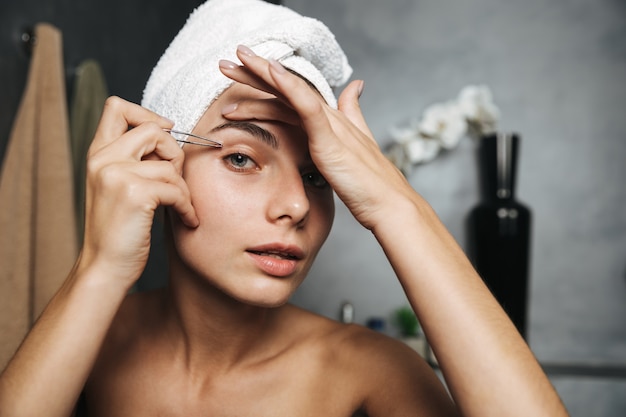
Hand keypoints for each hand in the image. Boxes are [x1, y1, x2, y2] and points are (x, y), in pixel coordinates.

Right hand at [78, 97, 197, 285]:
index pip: (117, 107)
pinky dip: (187, 207)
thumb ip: (135, 160)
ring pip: (169, 165)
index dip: (147, 114)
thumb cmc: (119, 230)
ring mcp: (116, 175)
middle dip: (174, 152)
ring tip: (182, 206)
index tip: (166, 132)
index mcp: (98, 154)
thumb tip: (169, 136)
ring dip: (183, 189)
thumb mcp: (118, 186)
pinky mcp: (134, 194)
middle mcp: (103, 159)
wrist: (105, 267)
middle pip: (153, 129)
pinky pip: (176, 189)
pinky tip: (186, 219)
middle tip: (176, 179)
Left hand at [219, 46, 415, 231]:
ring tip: (232, 63)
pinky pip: (307, 106)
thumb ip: (353, 115)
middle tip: (224, 63)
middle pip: (285, 89)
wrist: (389, 207)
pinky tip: (270, 72)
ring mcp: (330, 125)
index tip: (240, 79)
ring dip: (260, 74)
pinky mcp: (331, 138)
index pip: (291, 98)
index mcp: (330, 122)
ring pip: (290, 92)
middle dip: (253, 74)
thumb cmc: (372, 186)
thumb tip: (356, 87)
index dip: (265, 85)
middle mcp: (329, 117)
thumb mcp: (356, 147)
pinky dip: (289, 86)